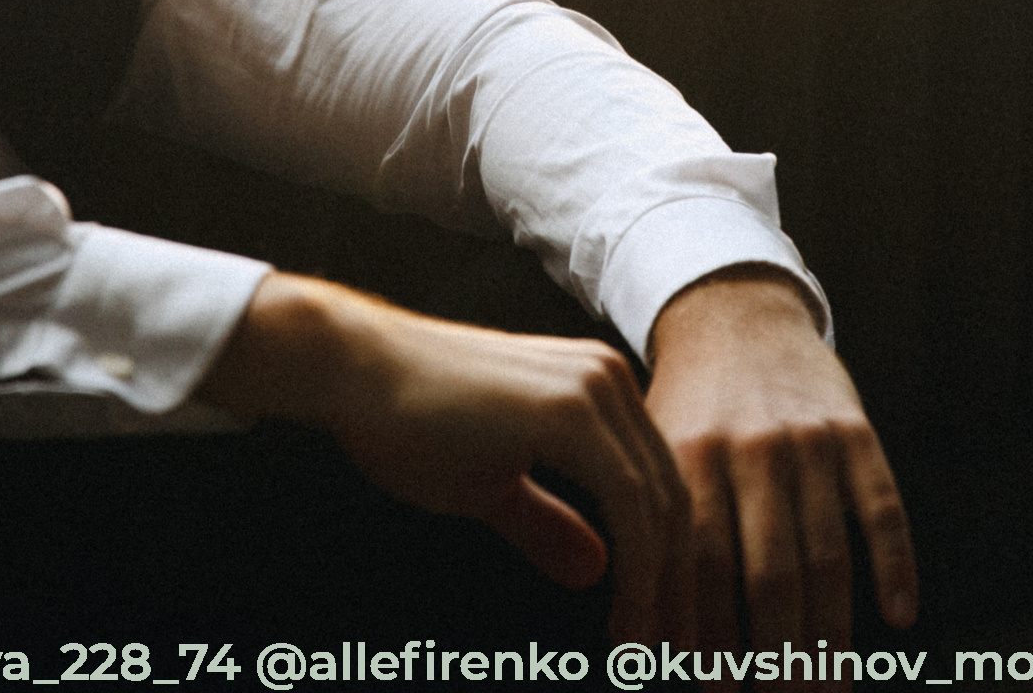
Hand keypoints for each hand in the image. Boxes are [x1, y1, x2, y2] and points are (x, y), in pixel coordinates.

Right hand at [199, 272, 693, 643]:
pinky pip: (632, 506)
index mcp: (597, 386)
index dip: (670, 568)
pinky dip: (640, 574)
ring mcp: (594, 387)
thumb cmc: (407, 419)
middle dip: (680, 590)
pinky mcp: (571, 410)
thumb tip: (598, 569)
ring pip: (663, 508)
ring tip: (650, 658)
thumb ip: (547, 521)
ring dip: (665, 594)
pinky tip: (626, 623)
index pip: (659, 486)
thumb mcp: (490, 483)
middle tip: (677, 664)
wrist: (352, 369)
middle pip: (675, 499)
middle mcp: (609, 377)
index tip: (664, 634)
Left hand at [645, 267, 918, 661]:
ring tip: (828, 690)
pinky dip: (895, 564)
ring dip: (831, 635)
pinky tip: (898, 618)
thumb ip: (647, 529)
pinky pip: (882, 508)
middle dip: (774, 655)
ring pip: (827, 556)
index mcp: (687, 458)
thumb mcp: (652, 450)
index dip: (705, 637)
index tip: (708, 689)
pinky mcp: (855, 431)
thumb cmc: (684, 403)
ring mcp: (807, 441)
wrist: (733, 312)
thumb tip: (627, 632)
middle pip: (768, 575)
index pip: (699, 568)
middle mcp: (748, 450)